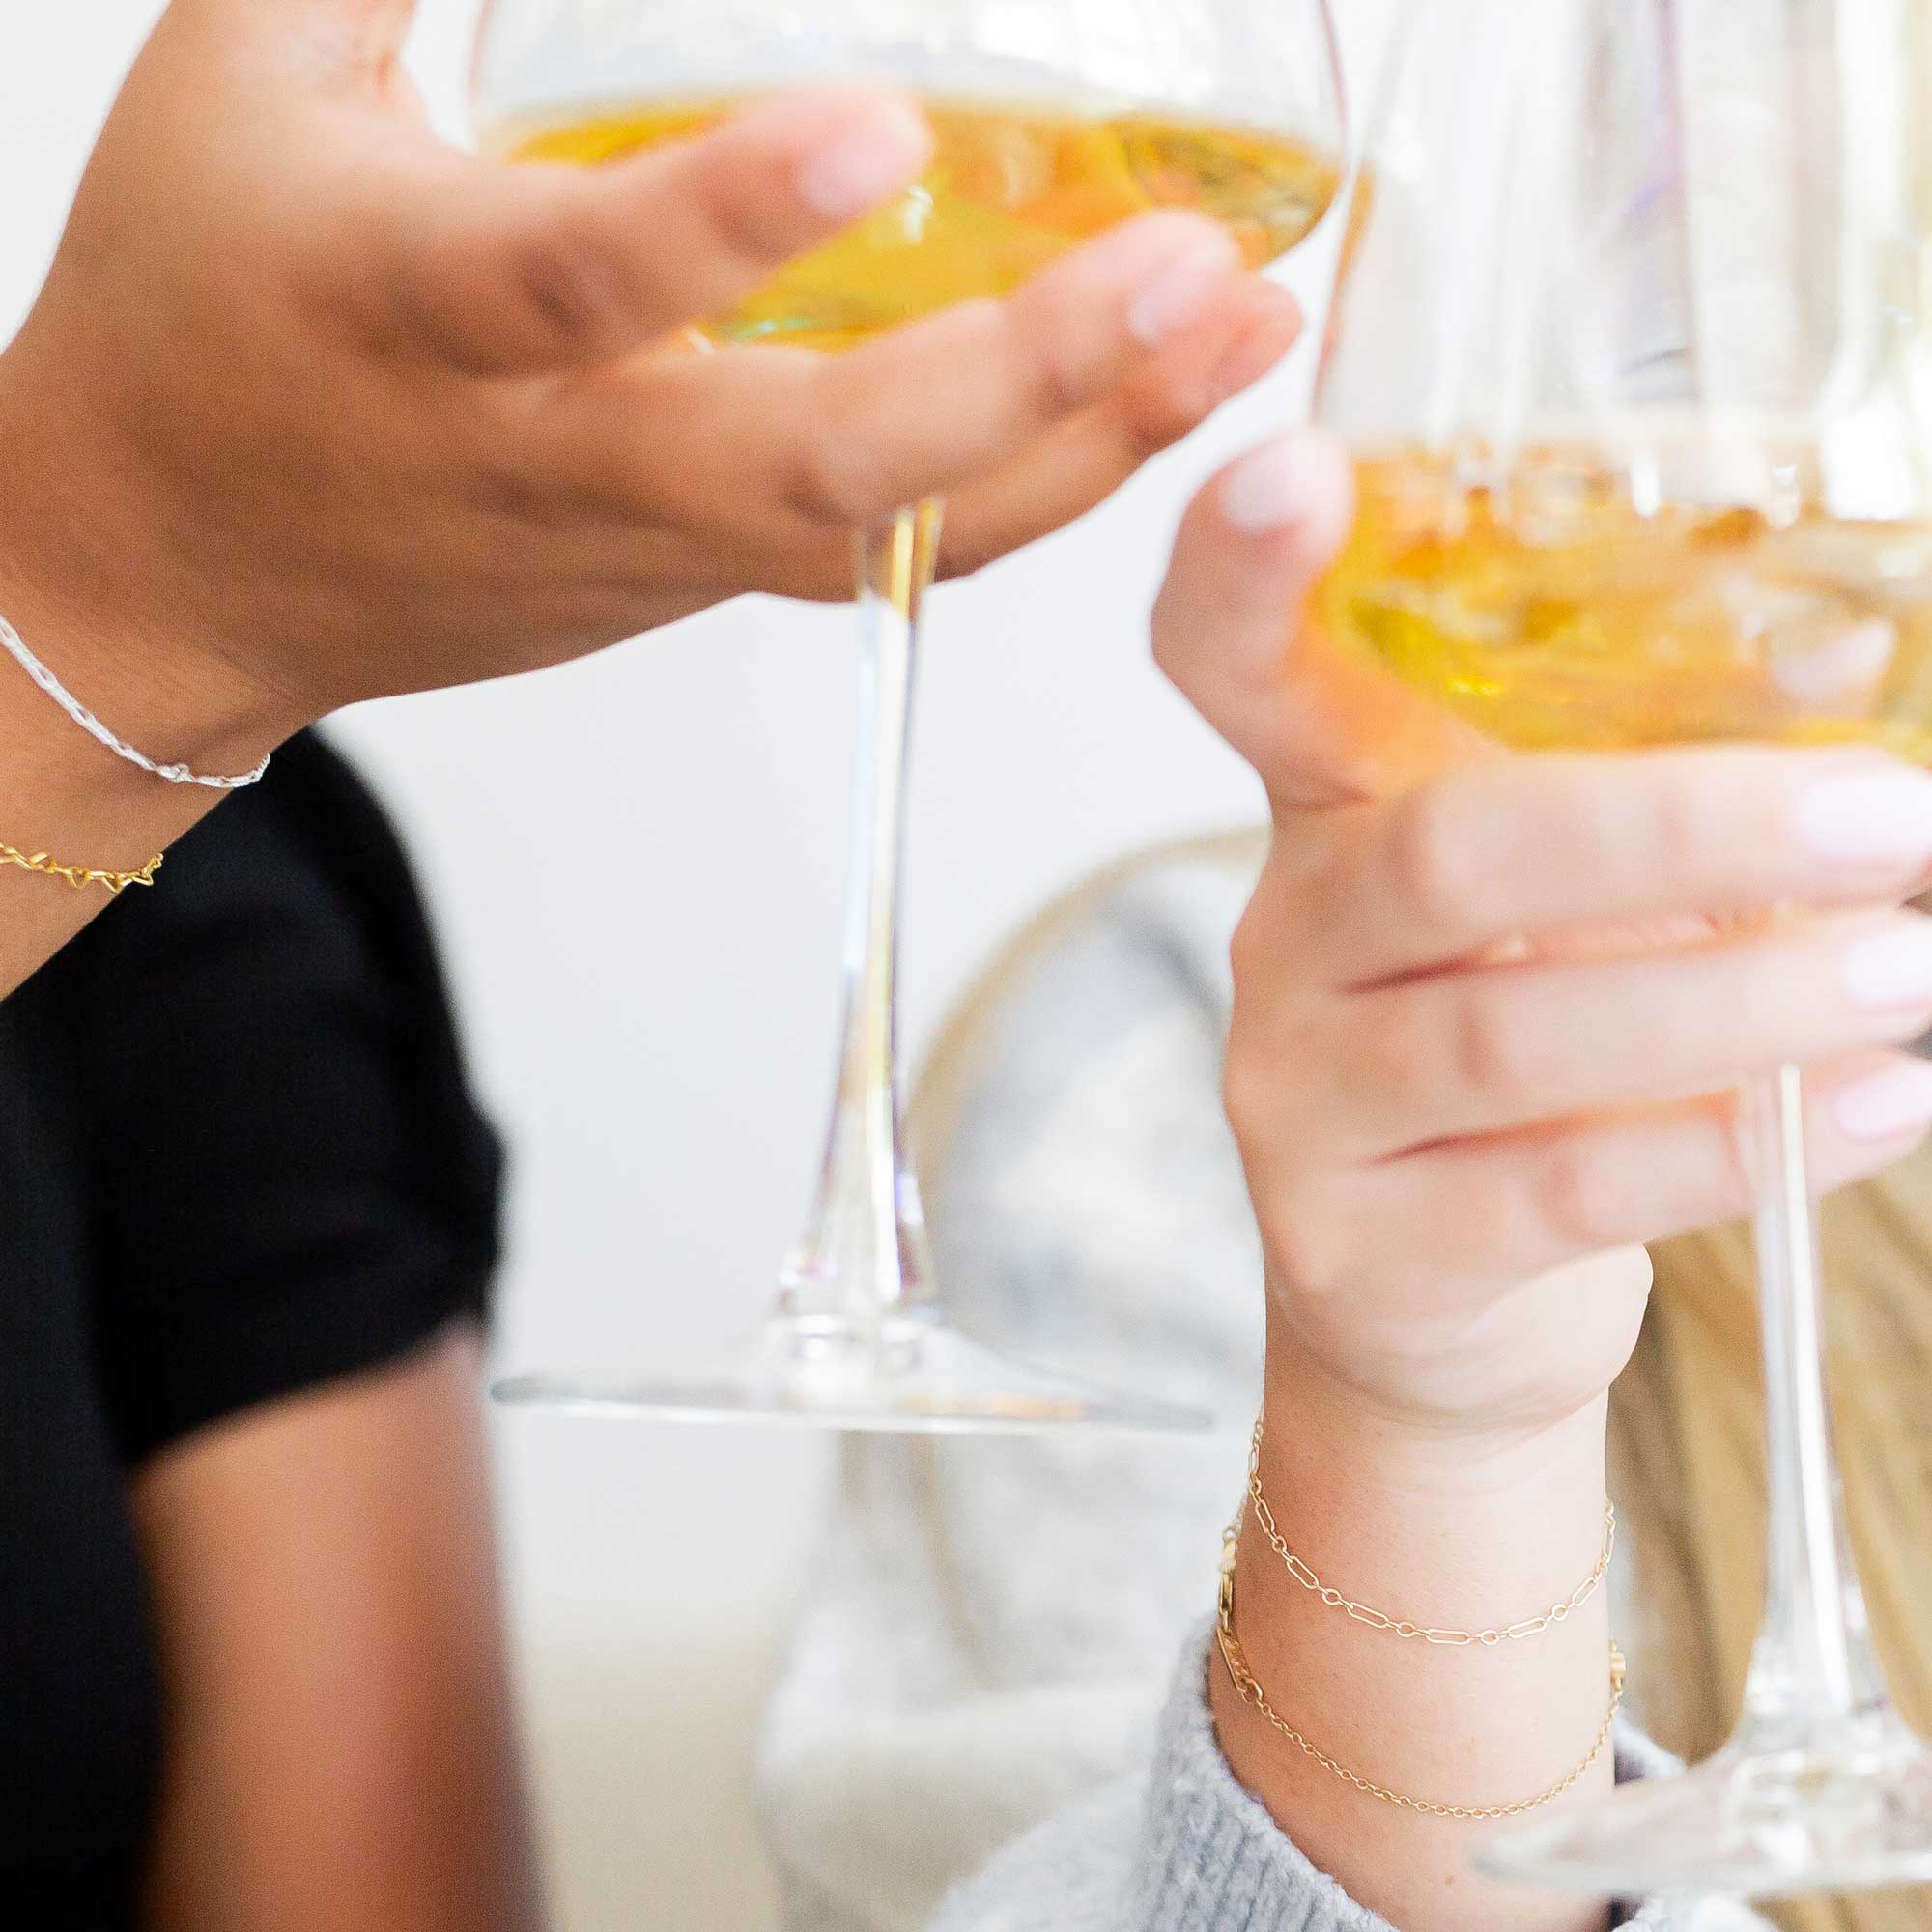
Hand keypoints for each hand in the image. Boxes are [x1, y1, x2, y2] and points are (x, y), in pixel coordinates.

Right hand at [0, 0, 1295, 753]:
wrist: (173, 569)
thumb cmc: (195, 312)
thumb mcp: (242, 75)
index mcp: (420, 310)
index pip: (582, 278)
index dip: (729, 221)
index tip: (880, 127)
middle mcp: (561, 454)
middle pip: (808, 470)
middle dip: (1011, 385)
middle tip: (1196, 270)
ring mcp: (653, 542)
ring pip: (887, 536)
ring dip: (1078, 449)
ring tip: (1246, 330)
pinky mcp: (702, 581)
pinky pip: (891, 551)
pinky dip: (1037, 483)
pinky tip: (1155, 399)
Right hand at [1153, 431, 1931, 1443]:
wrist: (1435, 1281)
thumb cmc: (1524, 1039)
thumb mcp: (1562, 889)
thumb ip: (1645, 778)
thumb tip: (1851, 657)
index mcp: (1324, 806)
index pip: (1229, 664)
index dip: (1239, 571)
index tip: (1291, 467)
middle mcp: (1284, 940)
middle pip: (1443, 857)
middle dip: (1680, 829)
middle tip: (1893, 817)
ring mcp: (1299, 1099)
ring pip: (1504, 1036)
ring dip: (1741, 1001)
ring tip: (1912, 973)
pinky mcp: (1355, 1244)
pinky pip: (1553, 1191)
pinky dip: (1726, 1145)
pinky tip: (1873, 1104)